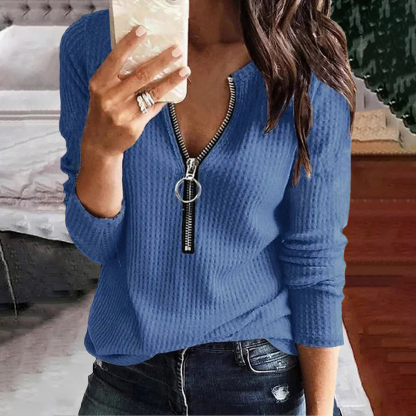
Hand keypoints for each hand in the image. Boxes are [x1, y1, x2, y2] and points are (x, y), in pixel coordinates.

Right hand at [83, 24, 190, 156]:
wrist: (100, 143)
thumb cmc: (104, 111)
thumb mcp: (103, 92)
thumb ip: (118, 78)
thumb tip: (147, 59)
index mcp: (99, 84)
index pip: (115, 59)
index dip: (129, 44)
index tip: (143, 30)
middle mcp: (109, 98)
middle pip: (141, 75)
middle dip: (161, 61)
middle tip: (176, 50)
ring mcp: (122, 113)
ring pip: (152, 92)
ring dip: (171, 80)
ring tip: (185, 70)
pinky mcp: (134, 126)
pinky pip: (153, 108)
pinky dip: (164, 98)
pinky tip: (176, 90)